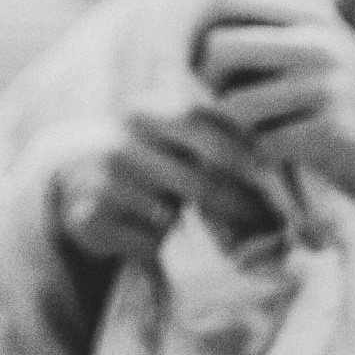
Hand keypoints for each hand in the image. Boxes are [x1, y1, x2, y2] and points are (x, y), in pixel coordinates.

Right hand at [49, 107, 280, 262]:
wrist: (73, 172)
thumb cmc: (147, 154)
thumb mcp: (172, 134)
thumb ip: (217, 142)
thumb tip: (280, 174)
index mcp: (150, 110)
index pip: (210, 133)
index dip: (248, 160)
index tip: (273, 183)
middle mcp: (124, 140)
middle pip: (201, 184)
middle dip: (238, 209)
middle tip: (262, 222)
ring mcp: (105, 179)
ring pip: (172, 218)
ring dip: (185, 224)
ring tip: (175, 214)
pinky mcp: (90, 216)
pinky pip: (146, 241)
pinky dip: (152, 243)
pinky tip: (138, 228)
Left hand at [197, 0, 354, 208]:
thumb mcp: (326, 48)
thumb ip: (275, 32)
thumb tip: (198, 34)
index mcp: (312, 14)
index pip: (225, 1)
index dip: (205, 35)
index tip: (214, 66)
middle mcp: (317, 41)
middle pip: (217, 50)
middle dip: (213, 85)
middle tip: (235, 106)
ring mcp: (326, 85)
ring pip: (235, 104)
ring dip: (244, 129)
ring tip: (272, 133)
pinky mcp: (331, 131)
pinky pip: (264, 144)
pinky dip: (271, 156)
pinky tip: (296, 156)